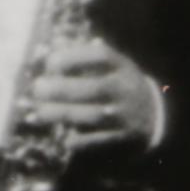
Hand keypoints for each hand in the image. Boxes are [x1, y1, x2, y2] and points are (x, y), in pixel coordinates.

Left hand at [29, 41, 160, 149]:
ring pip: (91, 115)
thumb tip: (42, 50)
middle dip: (62, 89)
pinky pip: (94, 140)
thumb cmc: (118, 85)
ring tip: (36, 114)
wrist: (153, 116)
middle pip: (94, 88)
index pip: (101, 56)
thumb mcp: (110, 66)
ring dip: (60, 114)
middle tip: (37, 89)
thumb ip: (82, 58)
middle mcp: (125, 89)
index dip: (73, 57)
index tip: (50, 62)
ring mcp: (124, 114)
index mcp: (122, 66)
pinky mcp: (120, 137)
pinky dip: (75, 139)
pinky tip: (58, 136)